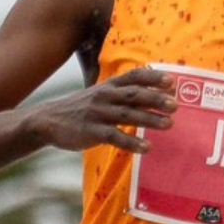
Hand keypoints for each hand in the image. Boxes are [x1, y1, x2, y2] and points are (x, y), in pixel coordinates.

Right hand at [31, 67, 176, 151]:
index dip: (153, 78)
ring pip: (127, 115)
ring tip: (169, 124)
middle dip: (156, 99)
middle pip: (134, 95)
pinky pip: (114, 137)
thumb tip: (159, 94)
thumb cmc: (83, 107)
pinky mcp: (91, 131)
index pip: (134, 76)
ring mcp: (97, 113)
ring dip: (149, 119)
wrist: (48, 120)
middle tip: (175, 105)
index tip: (171, 82)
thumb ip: (127, 94)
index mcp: (110, 85)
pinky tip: (146, 147)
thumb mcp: (103, 95)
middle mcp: (105, 96)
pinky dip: (131, 142)